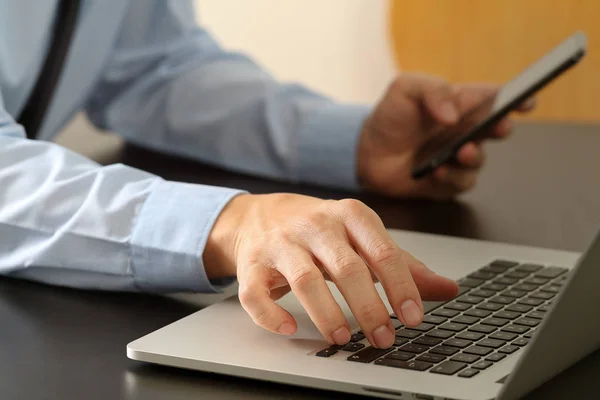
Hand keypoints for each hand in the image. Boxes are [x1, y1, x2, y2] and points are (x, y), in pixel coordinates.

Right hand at [204, 193, 457, 347]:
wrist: (260, 216)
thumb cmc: (319, 230)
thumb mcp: (363, 237)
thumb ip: (403, 264)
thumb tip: (448, 289)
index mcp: (349, 215)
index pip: (382, 251)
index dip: (400, 287)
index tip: (413, 317)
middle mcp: (315, 225)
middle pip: (346, 267)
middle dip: (368, 307)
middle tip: (383, 338)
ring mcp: (280, 244)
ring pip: (304, 280)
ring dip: (326, 314)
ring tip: (343, 338)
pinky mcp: (251, 264)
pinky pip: (256, 293)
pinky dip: (271, 315)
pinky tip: (289, 329)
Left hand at [358, 73, 535, 198]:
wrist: (366, 153)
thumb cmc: (389, 117)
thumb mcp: (405, 90)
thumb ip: (432, 91)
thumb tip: (453, 114)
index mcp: (460, 104)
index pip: (495, 98)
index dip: (516, 99)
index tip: (526, 102)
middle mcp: (464, 131)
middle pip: (497, 129)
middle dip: (501, 128)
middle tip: (497, 128)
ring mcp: (457, 158)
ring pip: (479, 160)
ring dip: (473, 157)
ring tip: (460, 153)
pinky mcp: (446, 182)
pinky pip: (460, 183)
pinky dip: (452, 178)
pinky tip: (437, 171)